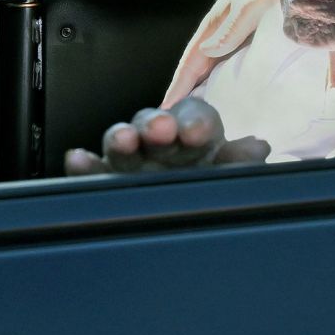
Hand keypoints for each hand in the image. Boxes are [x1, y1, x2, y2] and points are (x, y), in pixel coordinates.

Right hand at [64, 97, 270, 175]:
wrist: (192, 216)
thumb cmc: (213, 183)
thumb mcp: (231, 174)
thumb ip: (241, 162)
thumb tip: (257, 147)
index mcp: (196, 134)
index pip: (196, 117)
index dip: (195, 122)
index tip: (195, 132)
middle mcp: (162, 141)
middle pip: (156, 124)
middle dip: (157, 124)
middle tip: (159, 130)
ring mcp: (133, 159)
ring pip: (123, 141)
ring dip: (122, 137)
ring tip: (123, 140)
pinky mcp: (107, 180)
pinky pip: (93, 170)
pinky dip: (84, 165)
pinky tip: (77, 159)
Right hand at [163, 0, 280, 105]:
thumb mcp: (250, 3)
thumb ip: (231, 27)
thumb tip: (207, 53)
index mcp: (215, 24)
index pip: (190, 62)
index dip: (178, 86)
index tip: (166, 110)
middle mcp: (221, 31)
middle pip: (198, 68)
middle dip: (186, 91)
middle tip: (176, 120)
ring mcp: (235, 34)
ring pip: (213, 66)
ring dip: (204, 86)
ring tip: (199, 112)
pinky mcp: (251, 35)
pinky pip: (231, 62)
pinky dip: (224, 78)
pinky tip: (228, 90)